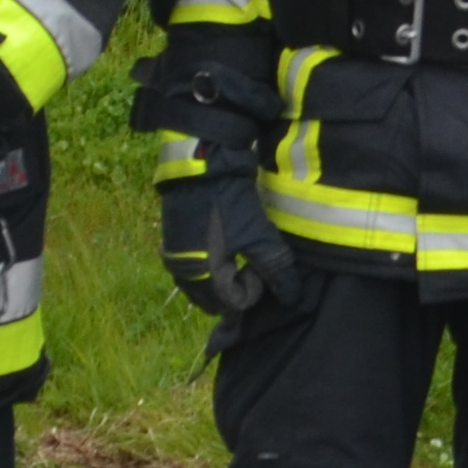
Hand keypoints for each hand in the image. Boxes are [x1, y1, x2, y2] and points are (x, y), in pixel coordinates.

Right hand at [157, 155, 315, 323]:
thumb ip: (275, 269)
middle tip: (255, 263)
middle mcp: (183, 274)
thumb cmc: (229, 203)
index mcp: (201, 277)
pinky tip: (228, 246)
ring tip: (244, 253)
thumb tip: (292, 297)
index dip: (254, 288)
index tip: (262, 264)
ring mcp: (175, 258)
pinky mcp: (174, 243)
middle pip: (217, 299)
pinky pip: (195, 269)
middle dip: (238, 288)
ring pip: (205, 285)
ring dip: (225, 278)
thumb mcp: (258, 236)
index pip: (234, 303)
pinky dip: (212, 266)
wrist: (200, 164)